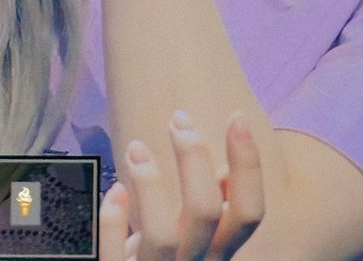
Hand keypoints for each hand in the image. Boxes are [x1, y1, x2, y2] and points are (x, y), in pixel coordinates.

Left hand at [99, 110, 265, 260]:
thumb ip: (217, 204)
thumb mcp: (199, 236)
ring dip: (150, 183)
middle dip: (193, 158)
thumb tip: (234, 160)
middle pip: (207, 212)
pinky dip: (113, 224)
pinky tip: (113, 192)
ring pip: (163, 236)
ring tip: (135, 147)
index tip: (236, 116)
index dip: (248, 163)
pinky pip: (116, 260)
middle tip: (177, 119)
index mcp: (219, 251)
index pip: (249, 212)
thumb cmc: (169, 260)